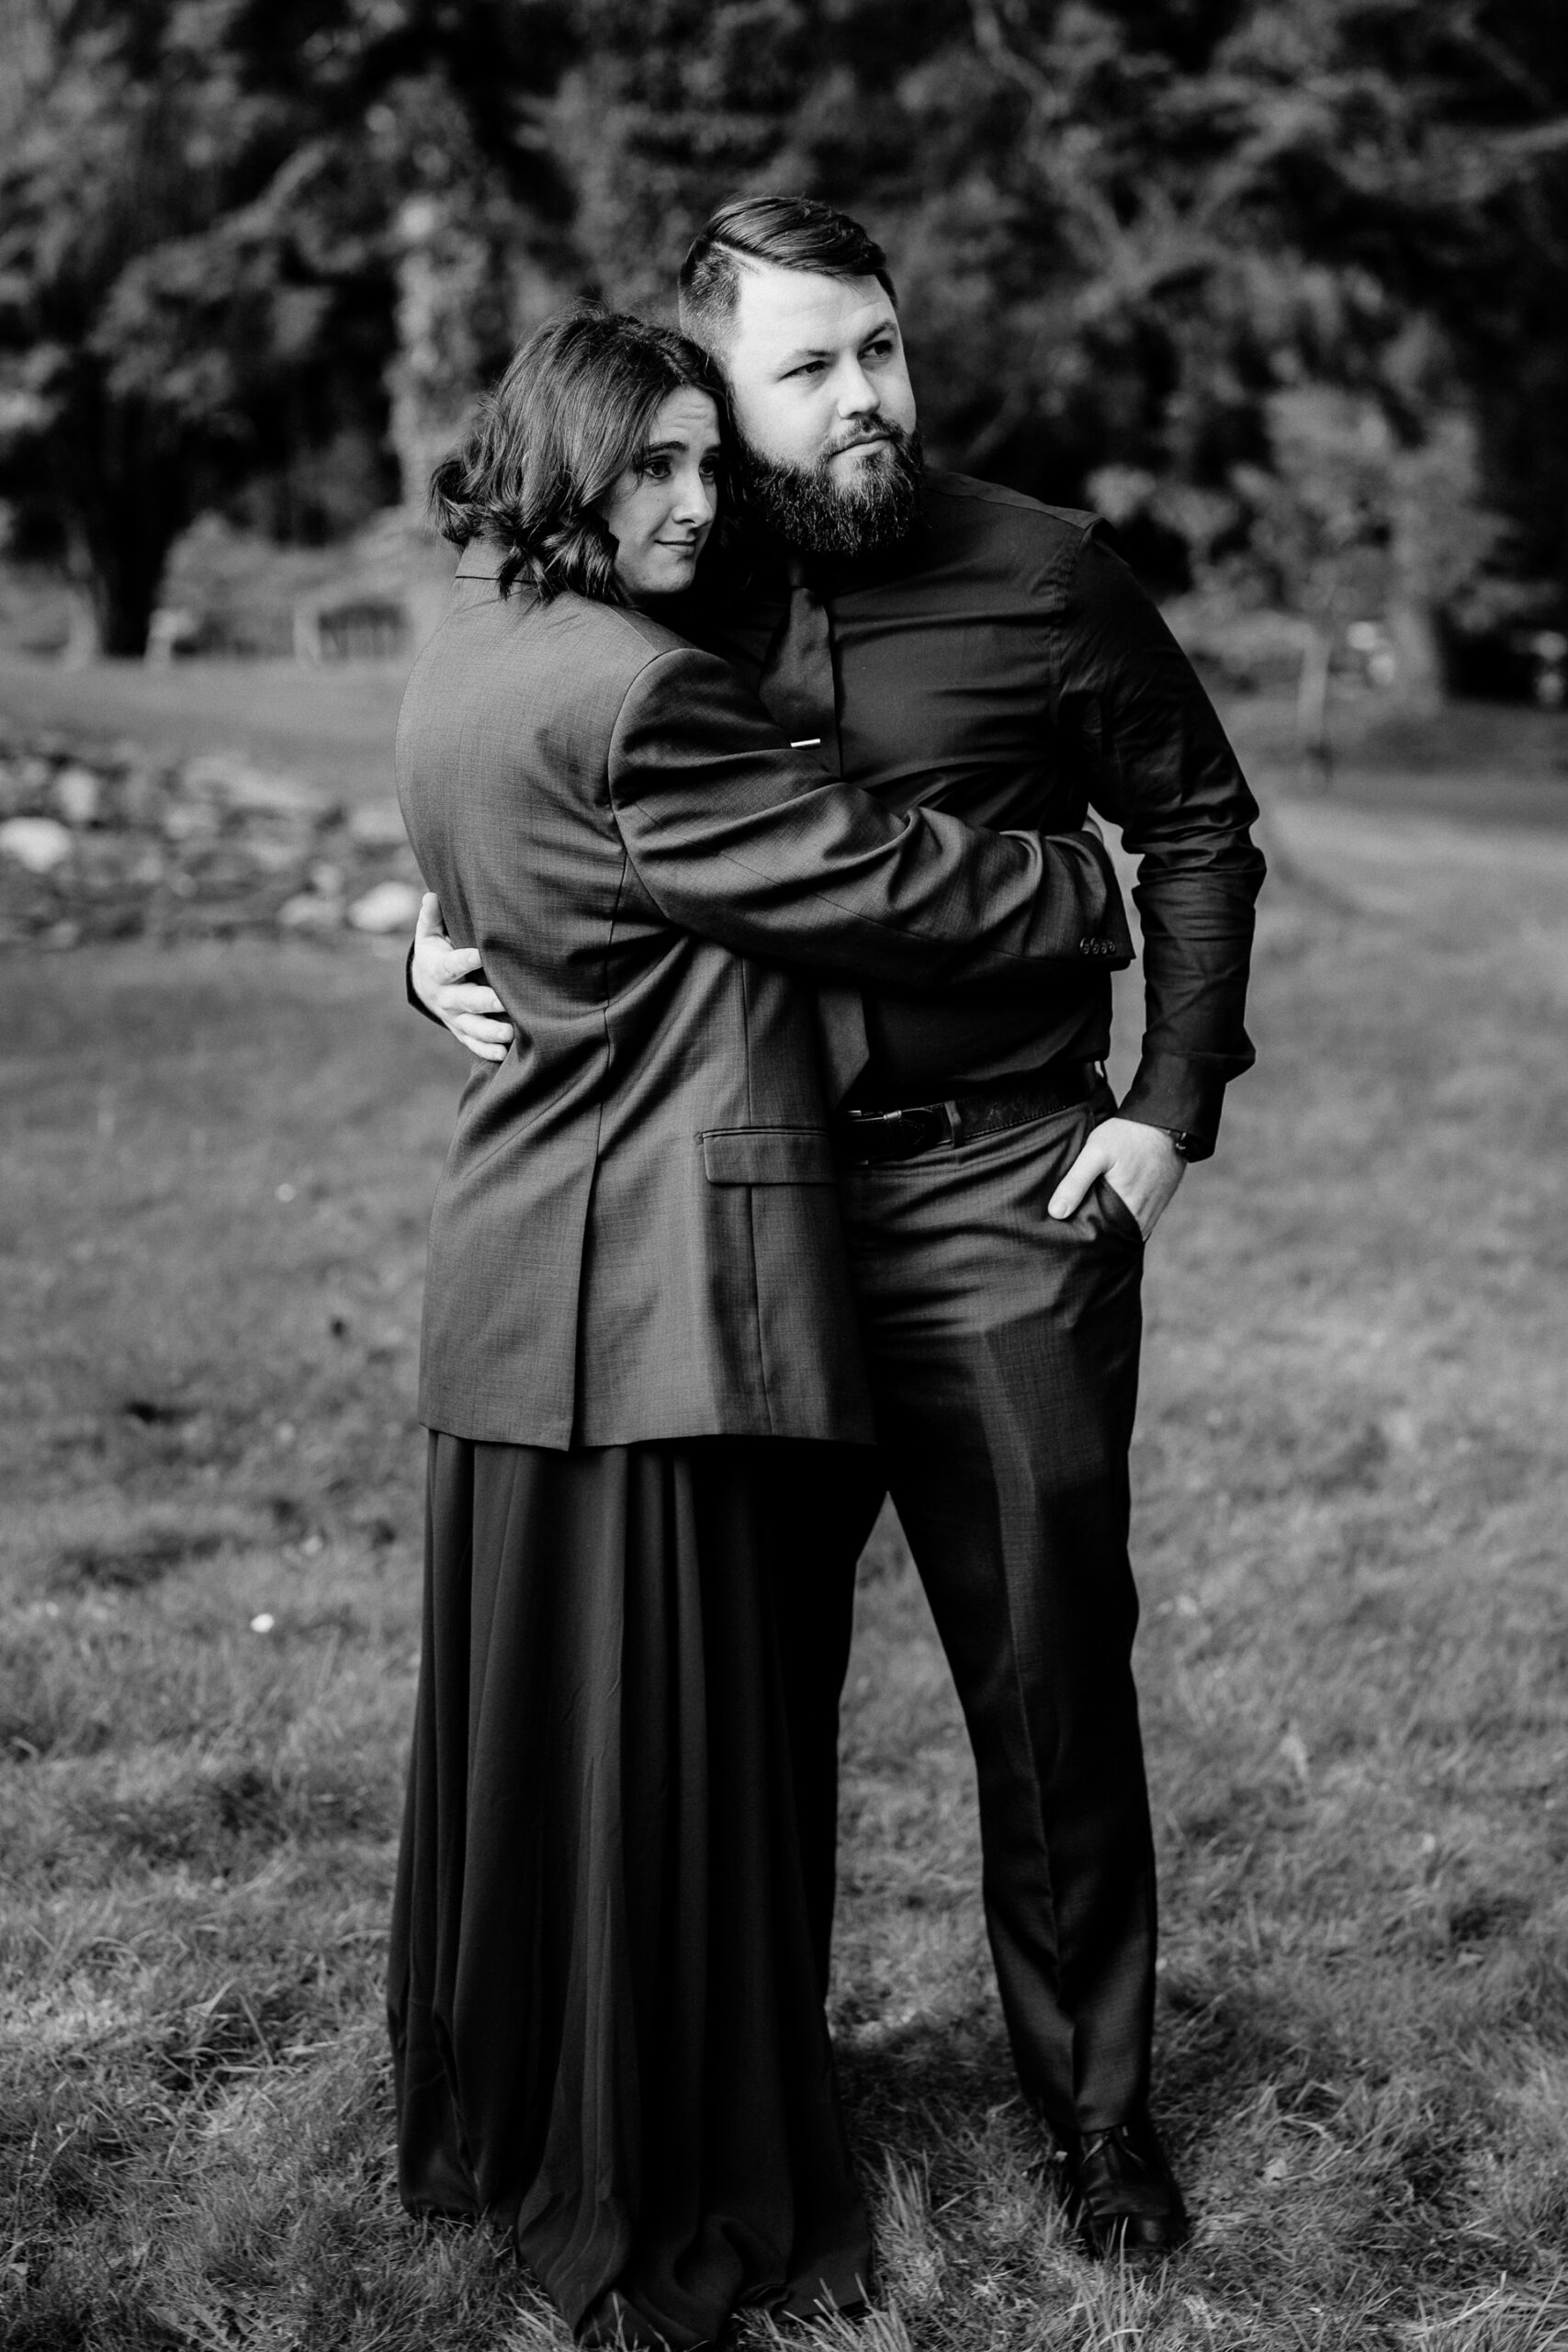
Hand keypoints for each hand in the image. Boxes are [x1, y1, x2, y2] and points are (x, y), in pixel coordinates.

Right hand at [412, 893, 514, 1063]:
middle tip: (503, 999)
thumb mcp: (429, 935)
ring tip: (509, 1033)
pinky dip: (486, 1050)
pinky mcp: (461, 1031)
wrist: (424, 986)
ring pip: (471, 1026)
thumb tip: (432, 895)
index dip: (464, 960)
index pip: (450, 966)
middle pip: (464, 1000)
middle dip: (484, 1001)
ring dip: (489, 1031)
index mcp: (438, 969)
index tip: (481, 954)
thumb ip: (431, 918)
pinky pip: (473, 1043)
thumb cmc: (435, 953)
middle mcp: (446, 996)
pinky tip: (504, 1053)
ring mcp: (454, 1016)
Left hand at [1047, 1116, 1184, 1241]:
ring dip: (1110, 1228)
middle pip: (1113, 1238)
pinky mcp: (1158, 1204)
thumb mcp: (1096, 1153)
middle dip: (1096, 1236)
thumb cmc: (1129, 1136)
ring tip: (1091, 1218)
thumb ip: (1075, 1183)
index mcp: (1126, 1211)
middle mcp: (1142, 1218)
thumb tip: (1056, 1213)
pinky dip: (1123, 1219)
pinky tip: (1110, 1209)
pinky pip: (1137, 1221)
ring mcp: (1153, 1212)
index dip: (1084, 1238)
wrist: (1166, 1122)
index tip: (1068, 1234)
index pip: (1100, 1240)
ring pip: (1125, 1230)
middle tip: (1074, 1227)